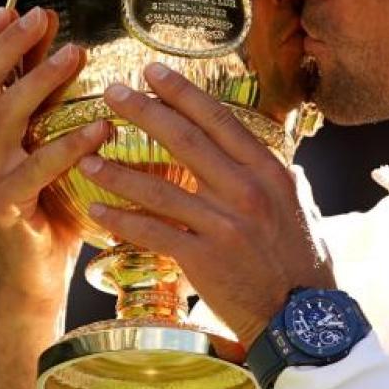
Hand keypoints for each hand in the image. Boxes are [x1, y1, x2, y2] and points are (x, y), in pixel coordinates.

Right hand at [0, 7, 107, 316]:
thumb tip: (60, 38)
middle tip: (42, 17)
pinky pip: (35, 169)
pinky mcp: (9, 207)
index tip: (11, 6)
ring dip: (40, 80)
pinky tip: (102, 128)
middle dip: (7, 44)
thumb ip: (44, 98)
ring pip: (4, 117)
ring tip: (78, 54)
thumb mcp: (41, 141)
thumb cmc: (47, 203)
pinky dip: (69, 145)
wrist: (31, 275)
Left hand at [79, 62, 333, 349]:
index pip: (219, 120)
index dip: (183, 93)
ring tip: (86, 155)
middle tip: (112, 92)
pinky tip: (96, 208)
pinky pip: (152, 232)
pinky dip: (121, 219)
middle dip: (144, 111)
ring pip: (159, 187)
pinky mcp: (202, 258)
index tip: (153, 72)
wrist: (302, 316)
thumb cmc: (302, 259)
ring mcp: (223, 224)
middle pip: (185, 140)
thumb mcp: (299, 204)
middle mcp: (245, 190)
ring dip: (118, 170)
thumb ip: (276, 174)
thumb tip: (263, 150)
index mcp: (268, 171)